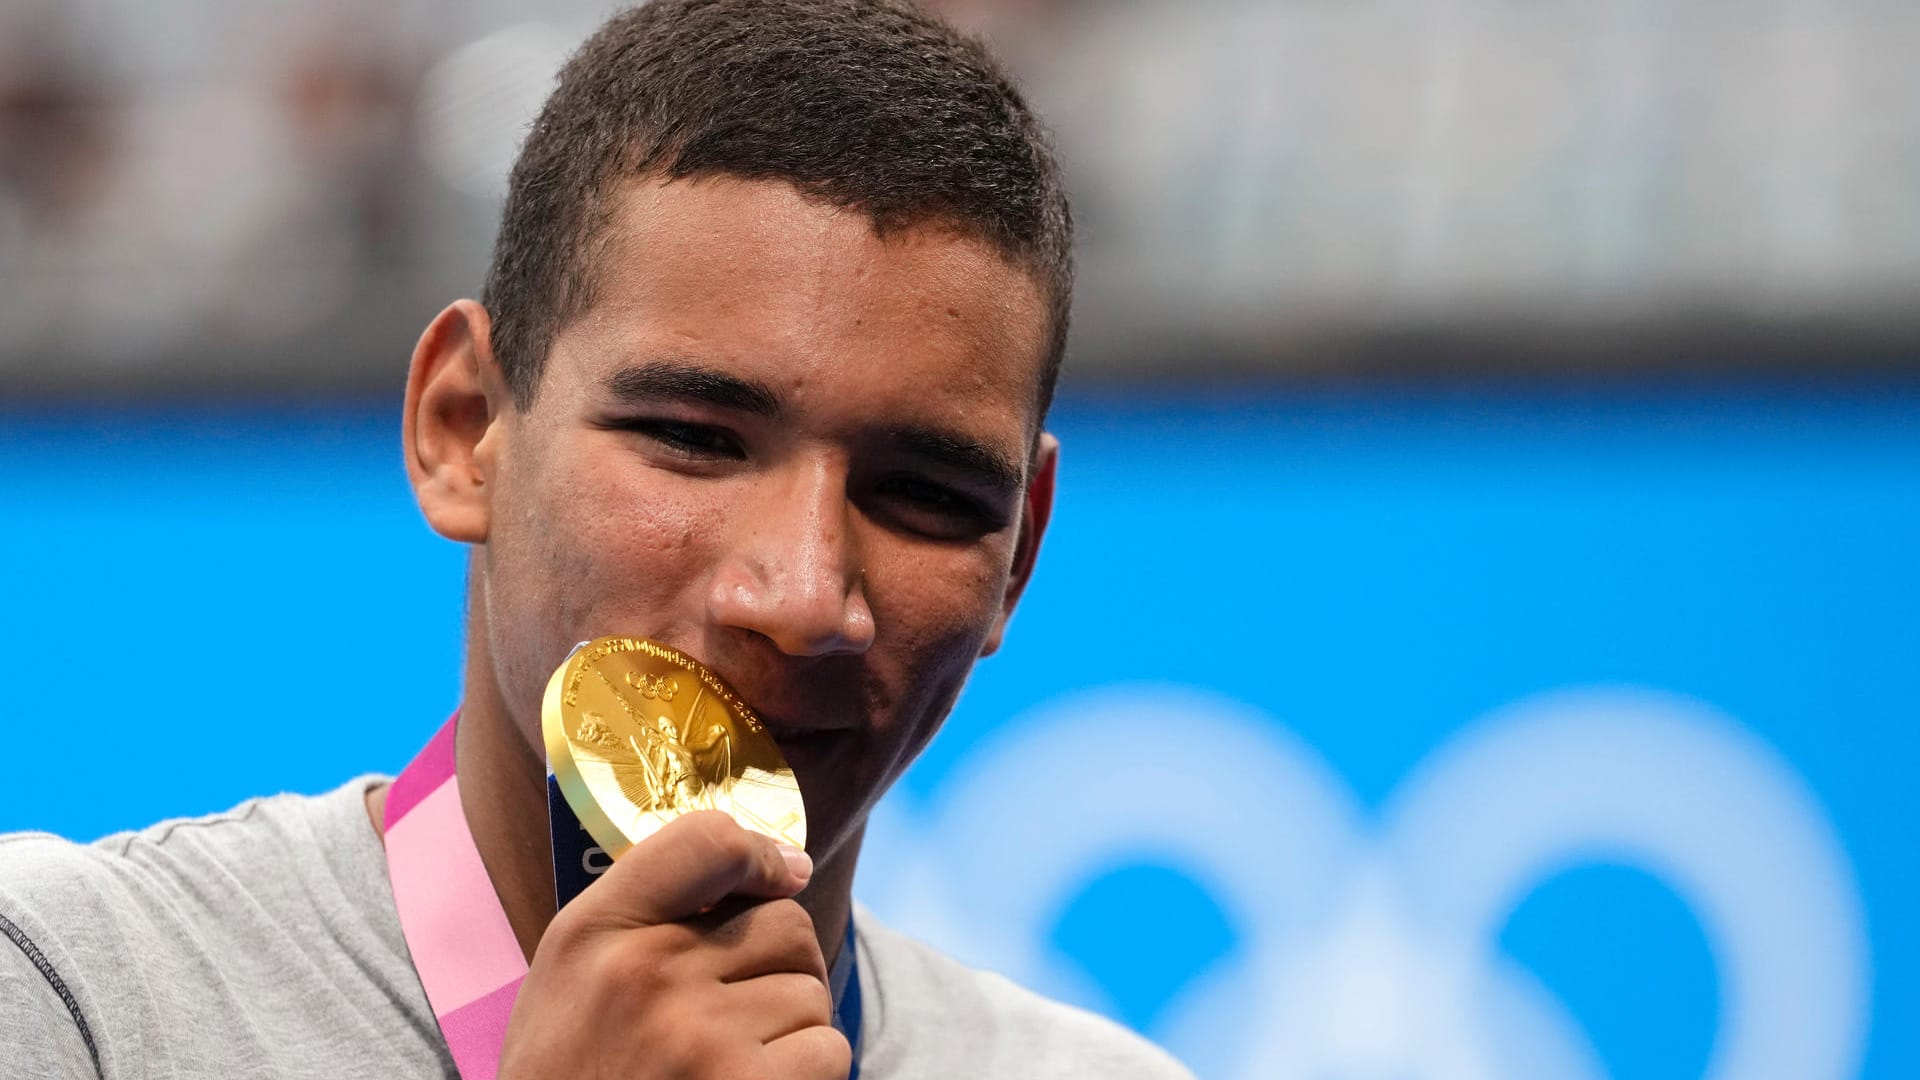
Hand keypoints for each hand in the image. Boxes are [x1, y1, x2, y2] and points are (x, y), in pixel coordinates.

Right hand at [498, 811, 850, 1078]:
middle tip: (745, 1007)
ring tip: (734, 1059)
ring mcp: (700, 1038)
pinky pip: (826, 1053)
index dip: (762, 854)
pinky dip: (805, 1074)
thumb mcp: (573, 970)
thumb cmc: (571, 1068)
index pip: (705, 841)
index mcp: (597, 932)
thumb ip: (650, 907)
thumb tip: (788, 869)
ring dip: (792, 1028)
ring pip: (811, 994)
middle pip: (786, 926)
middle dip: (782, 964)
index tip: (781, 876)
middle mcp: (649, 974)